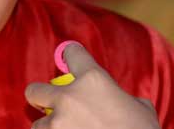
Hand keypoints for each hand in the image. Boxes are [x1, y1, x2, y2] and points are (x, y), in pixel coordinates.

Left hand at [25, 43, 161, 128]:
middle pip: (35, 90)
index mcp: (93, 79)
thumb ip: (119, 97)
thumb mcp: (139, 107)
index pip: (72, 53)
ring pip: (38, 124)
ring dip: (50, 128)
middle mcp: (69, 97)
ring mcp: (57, 123)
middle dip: (42, 97)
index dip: (71, 56)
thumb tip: (117, 101)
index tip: (69, 62)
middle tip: (54, 106)